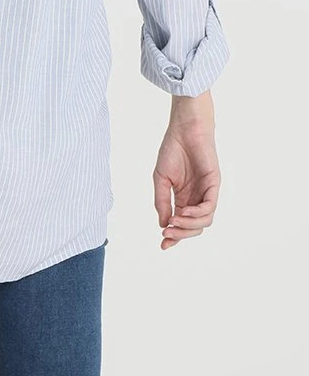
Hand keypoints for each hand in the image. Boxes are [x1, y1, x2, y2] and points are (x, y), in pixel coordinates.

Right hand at [153, 118, 220, 249]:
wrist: (184, 129)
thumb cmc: (172, 150)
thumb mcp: (161, 179)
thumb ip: (162, 201)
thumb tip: (163, 224)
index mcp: (184, 198)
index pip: (182, 223)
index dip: (174, 236)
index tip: (162, 245)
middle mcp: (197, 198)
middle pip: (194, 227)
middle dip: (180, 234)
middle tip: (166, 234)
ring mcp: (207, 192)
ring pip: (204, 221)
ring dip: (188, 226)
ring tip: (174, 221)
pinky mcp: (214, 185)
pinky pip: (210, 207)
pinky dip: (197, 214)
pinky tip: (184, 212)